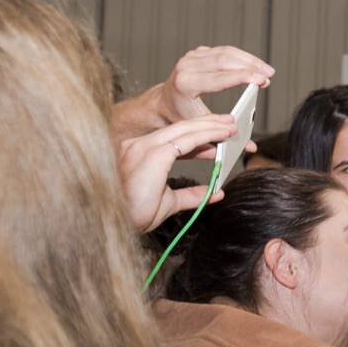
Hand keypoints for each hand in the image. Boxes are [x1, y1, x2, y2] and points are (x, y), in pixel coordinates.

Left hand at [113, 45, 273, 142]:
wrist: (162, 105)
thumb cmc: (180, 117)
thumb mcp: (201, 128)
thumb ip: (226, 137)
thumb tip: (251, 147)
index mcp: (186, 84)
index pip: (221, 77)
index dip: (245, 77)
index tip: (263, 81)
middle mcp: (186, 67)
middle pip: (226, 59)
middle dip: (252, 66)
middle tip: (269, 75)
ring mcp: (190, 57)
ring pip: (227, 52)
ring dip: (250, 60)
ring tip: (266, 70)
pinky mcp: (197, 53)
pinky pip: (223, 50)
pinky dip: (240, 57)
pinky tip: (251, 65)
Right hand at [116, 114, 238, 231]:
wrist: (116, 223)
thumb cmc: (135, 213)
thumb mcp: (169, 201)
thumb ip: (191, 195)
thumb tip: (214, 192)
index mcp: (138, 153)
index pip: (172, 139)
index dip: (198, 137)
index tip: (218, 137)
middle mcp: (138, 146)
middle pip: (179, 129)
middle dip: (207, 124)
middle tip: (229, 123)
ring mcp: (143, 147)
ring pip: (184, 129)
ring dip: (211, 127)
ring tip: (231, 126)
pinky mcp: (153, 153)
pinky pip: (186, 139)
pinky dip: (207, 135)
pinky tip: (222, 136)